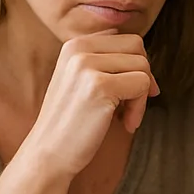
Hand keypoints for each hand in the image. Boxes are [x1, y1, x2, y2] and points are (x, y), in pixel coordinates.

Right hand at [26, 31, 158, 178]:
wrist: (49, 154)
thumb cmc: (72, 122)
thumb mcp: (82, 80)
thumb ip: (105, 61)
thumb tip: (141, 51)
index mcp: (74, 44)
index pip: (126, 40)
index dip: (137, 66)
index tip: (131, 92)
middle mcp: (78, 48)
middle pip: (137, 47)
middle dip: (144, 75)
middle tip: (134, 104)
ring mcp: (87, 65)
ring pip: (143, 66)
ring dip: (141, 96)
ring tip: (125, 117)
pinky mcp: (99, 85)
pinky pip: (142, 85)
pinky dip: (140, 108)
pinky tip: (125, 124)